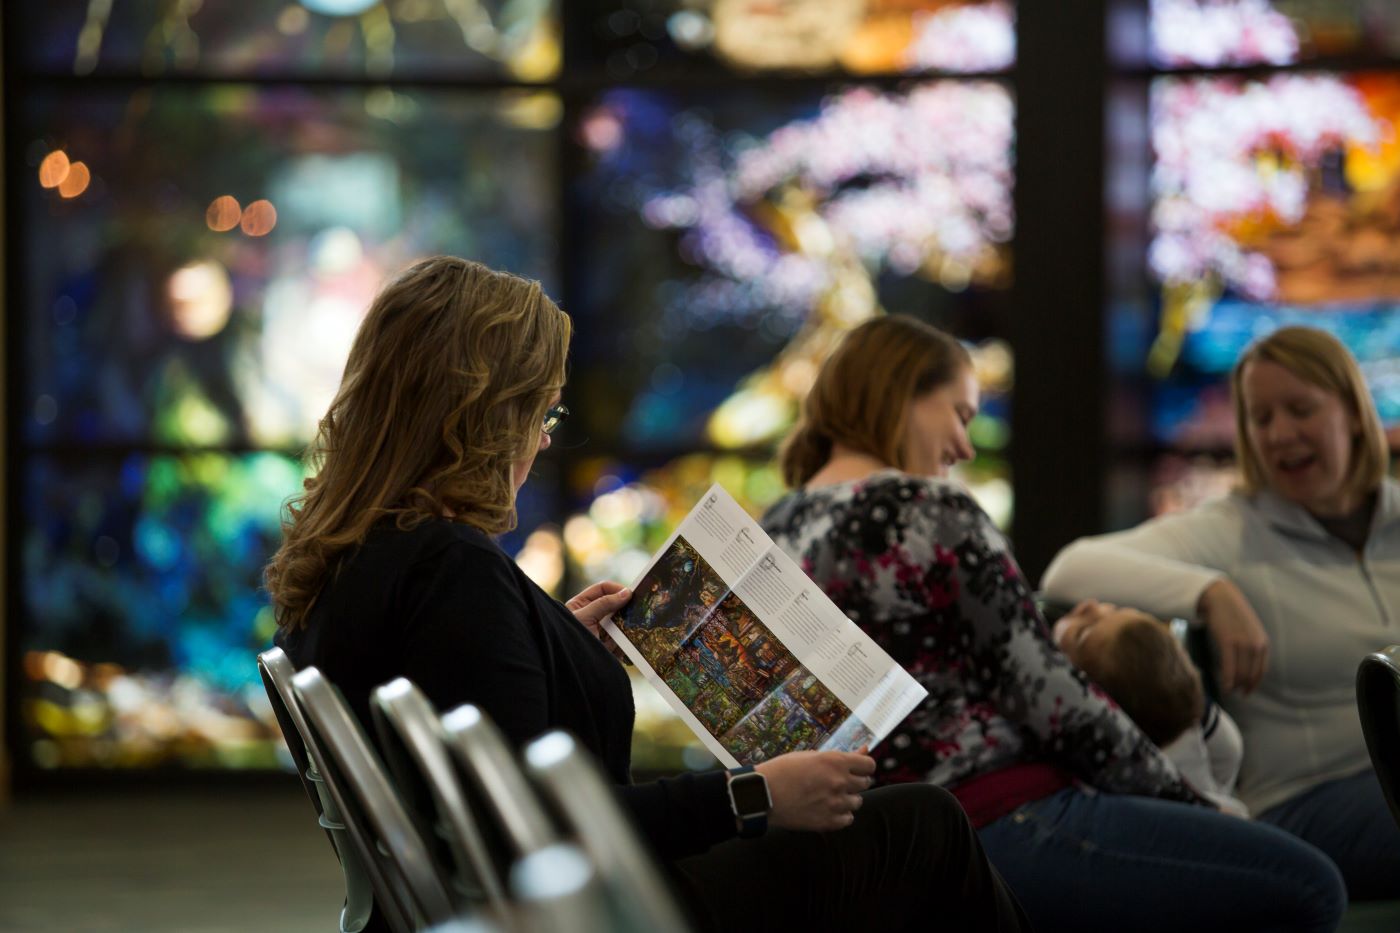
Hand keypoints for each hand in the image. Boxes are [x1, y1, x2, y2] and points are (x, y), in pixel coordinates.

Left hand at [566, 581, 631, 662]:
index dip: (616, 589)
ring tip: (626, 631)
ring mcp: (601, 632)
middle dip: (624, 609)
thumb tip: (626, 593)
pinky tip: (620, 645)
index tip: (631, 594)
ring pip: (620, 624)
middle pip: (614, 606)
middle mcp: (592, 616)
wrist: (568, 668)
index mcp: (582, 605)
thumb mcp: (585, 617)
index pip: (602, 589)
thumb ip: (604, 603)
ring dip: (624, 628)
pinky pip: (622, 641)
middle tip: (636, 609)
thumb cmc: (568, 639)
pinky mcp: (608, 647)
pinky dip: (624, 643)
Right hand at [754, 750, 874, 831]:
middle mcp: (840, 782)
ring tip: (830, 796)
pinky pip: (848, 819)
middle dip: (854, 781)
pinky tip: (828, 808)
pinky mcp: (828, 822)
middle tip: (838, 782)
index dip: (862, 766)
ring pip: (857, 802)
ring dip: (848, 798)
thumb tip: (864, 749)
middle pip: (865, 783)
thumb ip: (841, 756)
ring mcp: (835, 803)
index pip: (869, 765)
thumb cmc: (783, 770)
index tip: (855, 769)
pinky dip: (841, 815)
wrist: (763, 794)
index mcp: (835, 762)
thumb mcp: (811, 755)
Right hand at [1197, 578, 1268, 694]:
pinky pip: (1229, 666)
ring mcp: (1242, 644)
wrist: (1219, 597)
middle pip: (1251, 674)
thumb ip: (1251, 645)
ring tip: (1229, 691)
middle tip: (1236, 694)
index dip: (1254, 683)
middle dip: (1244, 686)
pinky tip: (1224, 687)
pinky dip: (1227, 679)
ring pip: (1240, 672)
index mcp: (1262, 643)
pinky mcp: (1228, 642)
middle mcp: (1256, 645)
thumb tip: (1246, 662)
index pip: (1261, 670)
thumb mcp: (1248, 630)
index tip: (1247, 691)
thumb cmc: (1231, 614)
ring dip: (1235, 685)